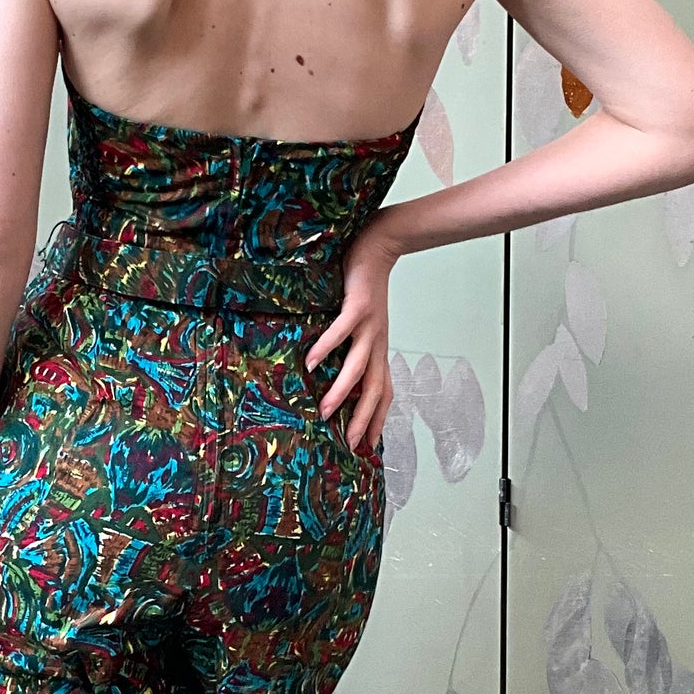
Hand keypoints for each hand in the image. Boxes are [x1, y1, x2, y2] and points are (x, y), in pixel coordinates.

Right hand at [306, 214, 396, 453]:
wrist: (379, 246)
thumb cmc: (364, 287)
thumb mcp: (360, 323)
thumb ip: (350, 347)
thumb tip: (328, 370)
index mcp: (378, 349)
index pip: (383, 393)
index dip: (377, 420)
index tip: (367, 447)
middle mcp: (377, 343)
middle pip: (375, 389)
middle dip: (363, 419)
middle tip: (349, 444)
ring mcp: (369, 327)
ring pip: (359, 367)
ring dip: (343, 392)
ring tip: (325, 411)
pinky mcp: (358, 307)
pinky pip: (341, 332)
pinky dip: (326, 348)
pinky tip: (310, 362)